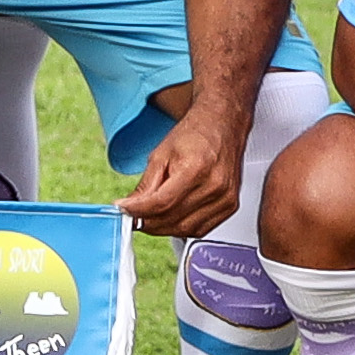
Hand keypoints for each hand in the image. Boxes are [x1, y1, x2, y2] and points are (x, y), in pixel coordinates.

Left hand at [115, 108, 243, 239]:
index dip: (138, 211)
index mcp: (196, 168)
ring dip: (163, 228)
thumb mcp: (161, 154)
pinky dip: (182, 228)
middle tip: (134, 216)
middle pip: (172, 219)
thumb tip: (129, 208)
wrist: (222, 125)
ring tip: (152, 216)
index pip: (162, 203)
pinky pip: (200, 229)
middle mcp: (215, 185)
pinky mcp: (230, 206)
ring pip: (185, 229)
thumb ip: (145, 185)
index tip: (124, 211)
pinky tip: (173, 217)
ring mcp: (225, 198)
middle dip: (147, 221)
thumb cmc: (195, 134)